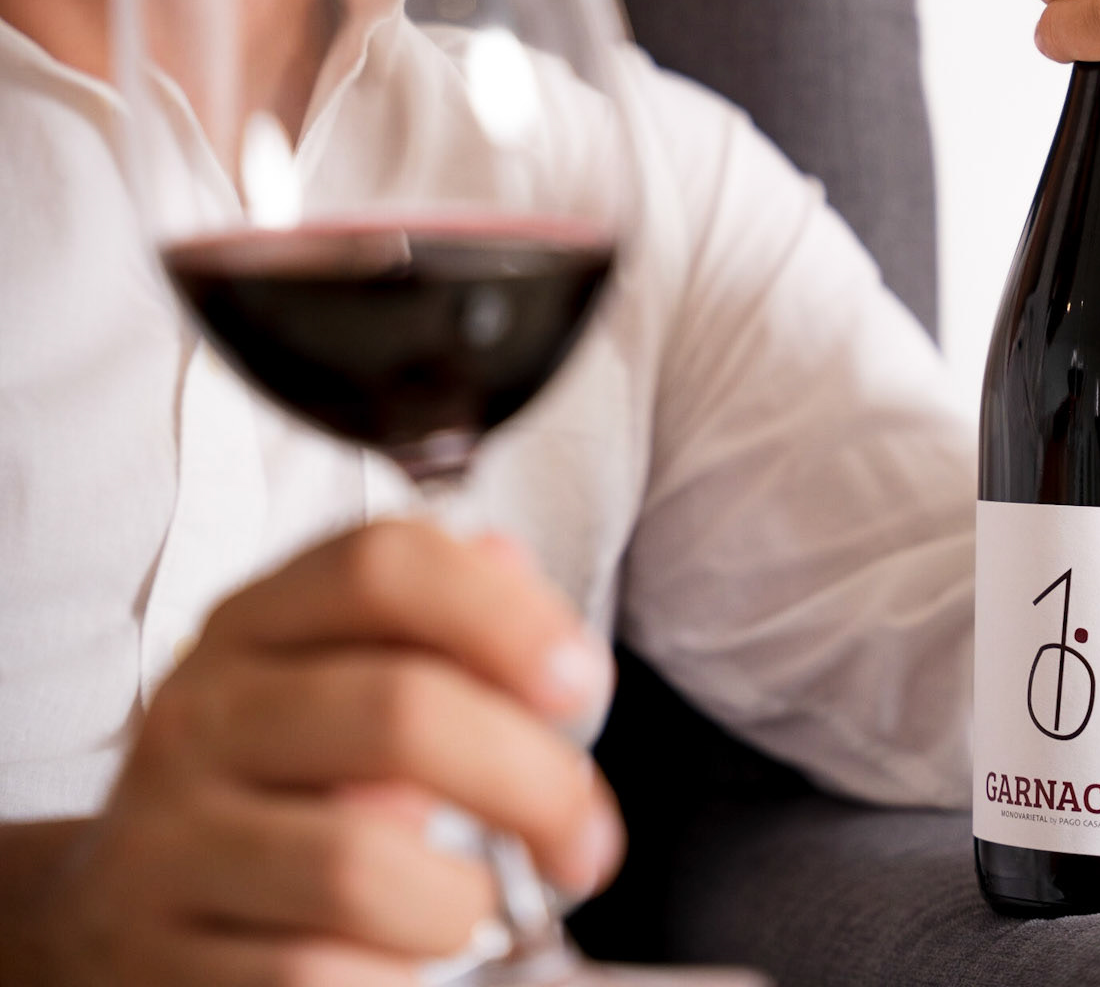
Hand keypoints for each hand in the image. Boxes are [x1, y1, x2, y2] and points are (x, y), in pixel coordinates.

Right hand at [30, 521, 622, 984]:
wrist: (102, 917)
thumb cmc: (262, 789)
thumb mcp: (323, 682)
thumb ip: (425, 623)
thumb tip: (510, 564)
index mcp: (254, 624)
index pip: (384, 564)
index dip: (504, 613)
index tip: (582, 682)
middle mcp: (200, 714)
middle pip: (401, 712)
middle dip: (534, 782)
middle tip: (586, 838)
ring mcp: (167, 841)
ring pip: (364, 863)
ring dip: (457, 901)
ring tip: (462, 905)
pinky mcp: (159, 960)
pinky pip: (316, 976)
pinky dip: (391, 979)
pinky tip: (391, 963)